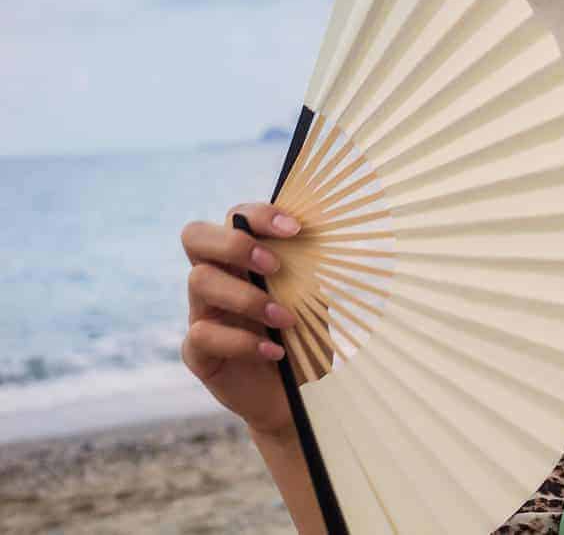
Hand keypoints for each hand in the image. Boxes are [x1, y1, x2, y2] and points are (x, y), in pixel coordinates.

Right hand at [180, 202, 301, 437]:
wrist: (298, 395)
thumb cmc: (305, 337)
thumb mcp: (313, 298)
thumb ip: (308, 268)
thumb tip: (323, 233)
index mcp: (243, 259)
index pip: (235, 217)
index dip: (259, 214)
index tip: (295, 229)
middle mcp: (216, 279)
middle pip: (195, 236)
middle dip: (235, 243)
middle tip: (273, 266)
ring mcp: (202, 313)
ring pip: (200, 281)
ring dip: (248, 297)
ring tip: (285, 320)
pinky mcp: (197, 351)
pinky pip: (203, 334)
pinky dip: (242, 341)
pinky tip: (273, 352)